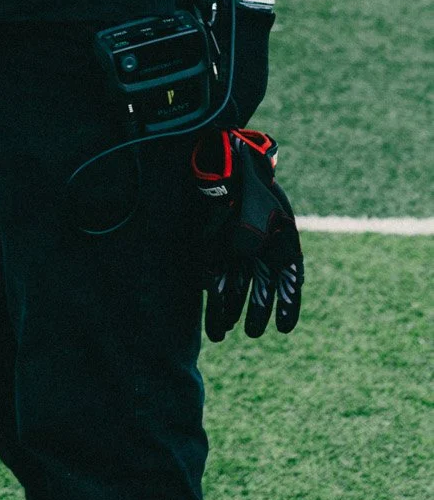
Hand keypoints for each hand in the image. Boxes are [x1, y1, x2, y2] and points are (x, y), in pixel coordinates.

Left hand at [191, 128, 303, 340]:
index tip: (285, 328)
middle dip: (255, 312)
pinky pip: (216, 274)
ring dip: (229, 310)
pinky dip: (214, 294)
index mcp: (281, 244)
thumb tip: (245, 268)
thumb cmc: (250, 190)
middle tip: (252, 333)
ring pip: (236, 286)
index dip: (288, 306)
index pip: (288, 282)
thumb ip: (255, 246)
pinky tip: (210, 312)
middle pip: (259, 288)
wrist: (225, 164)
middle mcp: (260, 249)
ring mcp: (236, 248)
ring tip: (221, 335)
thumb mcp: (261, 218)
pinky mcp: (213, 246)